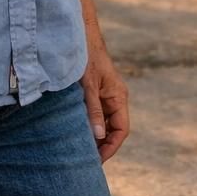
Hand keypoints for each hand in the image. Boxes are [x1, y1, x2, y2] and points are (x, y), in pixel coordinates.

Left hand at [81, 44, 129, 162]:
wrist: (80, 34)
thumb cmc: (86, 57)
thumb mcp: (88, 85)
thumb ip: (93, 110)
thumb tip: (97, 136)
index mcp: (118, 97)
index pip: (121, 130)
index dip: (110, 147)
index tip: (97, 161)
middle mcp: (115, 98)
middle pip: (113, 129)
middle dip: (102, 145)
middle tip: (86, 161)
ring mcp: (105, 95)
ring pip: (103, 122)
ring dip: (94, 136)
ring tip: (79, 150)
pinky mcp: (95, 92)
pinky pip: (95, 114)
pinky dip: (88, 124)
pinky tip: (76, 132)